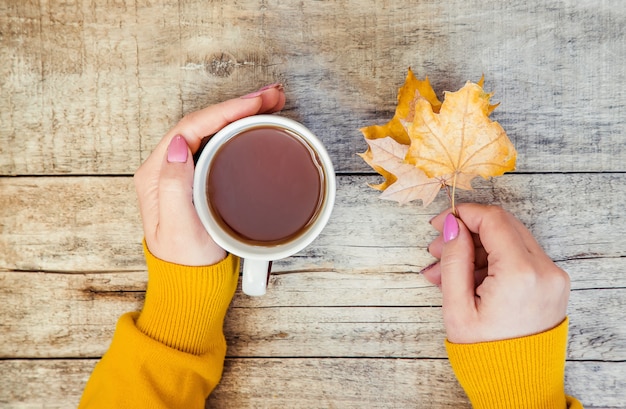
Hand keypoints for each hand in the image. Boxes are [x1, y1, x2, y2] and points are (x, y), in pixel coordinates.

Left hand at [134, 85, 285, 265]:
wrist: (192, 280)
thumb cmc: (185, 258)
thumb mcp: (177, 227)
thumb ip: (174, 187)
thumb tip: (178, 145)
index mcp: (158, 172)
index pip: (192, 127)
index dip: (225, 111)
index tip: (255, 103)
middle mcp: (169, 166)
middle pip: (205, 122)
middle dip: (239, 105)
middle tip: (272, 96)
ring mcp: (186, 170)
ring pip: (214, 130)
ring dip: (242, 113)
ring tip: (272, 102)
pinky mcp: (202, 178)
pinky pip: (221, 143)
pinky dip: (242, 129)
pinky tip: (258, 124)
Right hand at [422, 204, 569, 342]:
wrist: (518, 384)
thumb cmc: (485, 352)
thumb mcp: (457, 307)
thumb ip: (456, 260)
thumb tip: (454, 226)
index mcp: (520, 273)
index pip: (493, 220)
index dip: (463, 214)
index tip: (441, 223)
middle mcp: (544, 269)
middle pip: (503, 226)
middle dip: (467, 231)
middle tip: (439, 248)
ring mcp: (552, 276)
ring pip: (510, 240)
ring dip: (477, 247)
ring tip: (446, 270)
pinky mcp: (552, 283)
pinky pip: (520, 257)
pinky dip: (493, 260)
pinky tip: (467, 277)